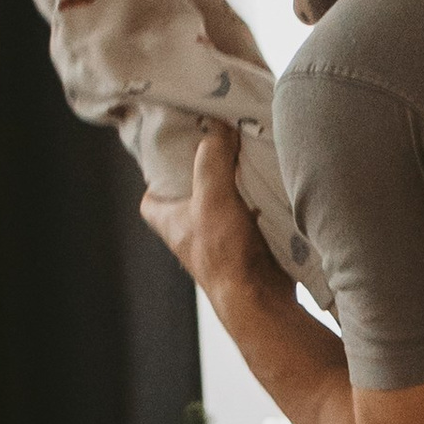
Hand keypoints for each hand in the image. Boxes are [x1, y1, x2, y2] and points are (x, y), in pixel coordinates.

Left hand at [142, 120, 285, 317]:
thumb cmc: (224, 253)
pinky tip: (268, 176)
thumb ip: (212, 157)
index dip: (168, 154)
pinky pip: (246, 205)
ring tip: (249, 146)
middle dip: (209, 158)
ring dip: (236, 176)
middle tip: (225, 130)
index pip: (156, 175)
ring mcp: (213, 232)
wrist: (259, 299)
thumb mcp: (212, 196)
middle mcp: (184, 223)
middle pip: (193, 177)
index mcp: (162, 214)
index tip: (187, 132)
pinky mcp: (241, 240)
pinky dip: (255, 193)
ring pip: (222, 190)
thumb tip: (220, 124)